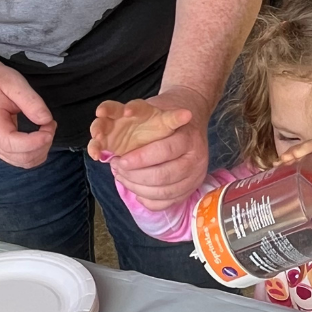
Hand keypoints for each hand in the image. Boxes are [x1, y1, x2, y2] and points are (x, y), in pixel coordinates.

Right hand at [0, 60, 56, 169]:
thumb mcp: (14, 82)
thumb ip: (31, 101)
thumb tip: (46, 120)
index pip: (14, 145)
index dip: (36, 141)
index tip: (50, 125)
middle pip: (22, 158)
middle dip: (43, 144)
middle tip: (50, 123)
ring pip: (24, 162)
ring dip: (41, 149)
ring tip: (46, 128)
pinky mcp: (0, 149)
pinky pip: (21, 159)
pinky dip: (36, 151)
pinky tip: (39, 135)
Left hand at [110, 88, 211, 210]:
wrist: (191, 117)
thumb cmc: (167, 114)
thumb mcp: (155, 107)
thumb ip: (137, 114)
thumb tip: (115, 116)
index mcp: (188, 137)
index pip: (164, 152)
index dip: (139, 159)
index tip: (119, 160)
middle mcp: (196, 158)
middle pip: (163, 176)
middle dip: (134, 177)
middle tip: (118, 169)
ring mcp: (195, 177)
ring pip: (163, 193)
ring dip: (137, 189)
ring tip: (122, 178)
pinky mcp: (190, 190)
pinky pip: (166, 203)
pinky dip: (148, 200)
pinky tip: (137, 192)